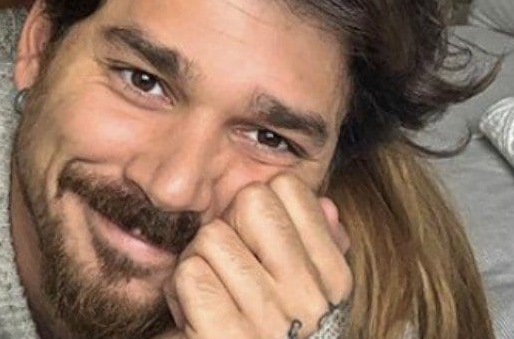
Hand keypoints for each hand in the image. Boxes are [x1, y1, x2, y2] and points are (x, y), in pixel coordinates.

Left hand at [162, 174, 351, 338]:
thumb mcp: (309, 299)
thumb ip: (322, 247)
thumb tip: (324, 204)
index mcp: (333, 280)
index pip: (289, 189)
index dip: (257, 209)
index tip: (256, 245)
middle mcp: (310, 298)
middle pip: (249, 202)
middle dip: (227, 227)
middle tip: (227, 268)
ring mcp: (270, 320)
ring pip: (211, 237)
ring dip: (198, 263)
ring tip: (211, 296)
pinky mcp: (225, 338)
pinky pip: (191, 273)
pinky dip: (180, 291)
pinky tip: (195, 316)